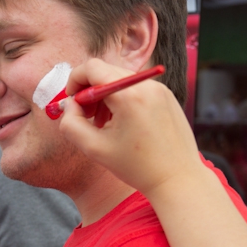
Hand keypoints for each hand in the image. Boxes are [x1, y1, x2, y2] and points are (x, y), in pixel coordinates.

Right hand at [58, 59, 203, 196]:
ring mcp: (160, 89)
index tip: (72, 102)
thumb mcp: (95, 149)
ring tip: (105, 124)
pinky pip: (137, 87)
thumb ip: (71, 124)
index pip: (92, 68)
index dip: (75, 81)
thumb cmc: (138, 167)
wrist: (178, 179)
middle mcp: (146, 85)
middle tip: (87, 117)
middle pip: (106, 72)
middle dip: (90, 91)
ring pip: (121, 80)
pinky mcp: (167, 96)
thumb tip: (68, 106)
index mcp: (129, 95)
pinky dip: (123, 99)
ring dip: (106, 96)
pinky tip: (124, 125)